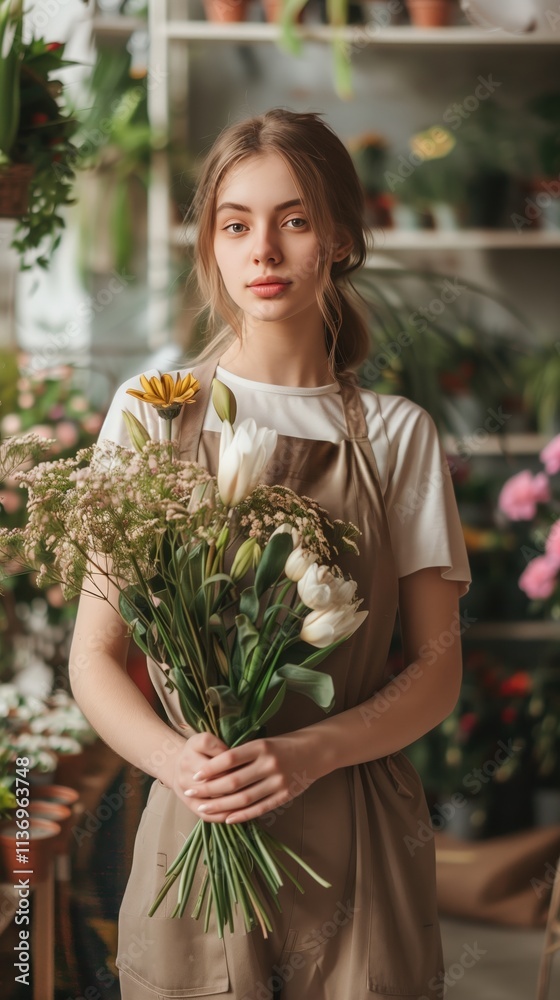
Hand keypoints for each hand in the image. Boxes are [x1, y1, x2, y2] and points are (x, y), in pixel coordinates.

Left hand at [179, 732, 316, 824]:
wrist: (316, 751)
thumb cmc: (284, 745)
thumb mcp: (263, 742)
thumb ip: (243, 754)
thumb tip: (214, 768)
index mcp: (261, 746)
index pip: (230, 758)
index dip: (211, 768)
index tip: (196, 775)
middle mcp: (269, 764)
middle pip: (234, 781)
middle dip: (210, 789)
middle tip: (192, 793)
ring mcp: (278, 781)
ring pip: (244, 798)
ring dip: (221, 806)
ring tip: (204, 809)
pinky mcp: (284, 796)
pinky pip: (259, 808)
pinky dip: (242, 815)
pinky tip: (228, 818)